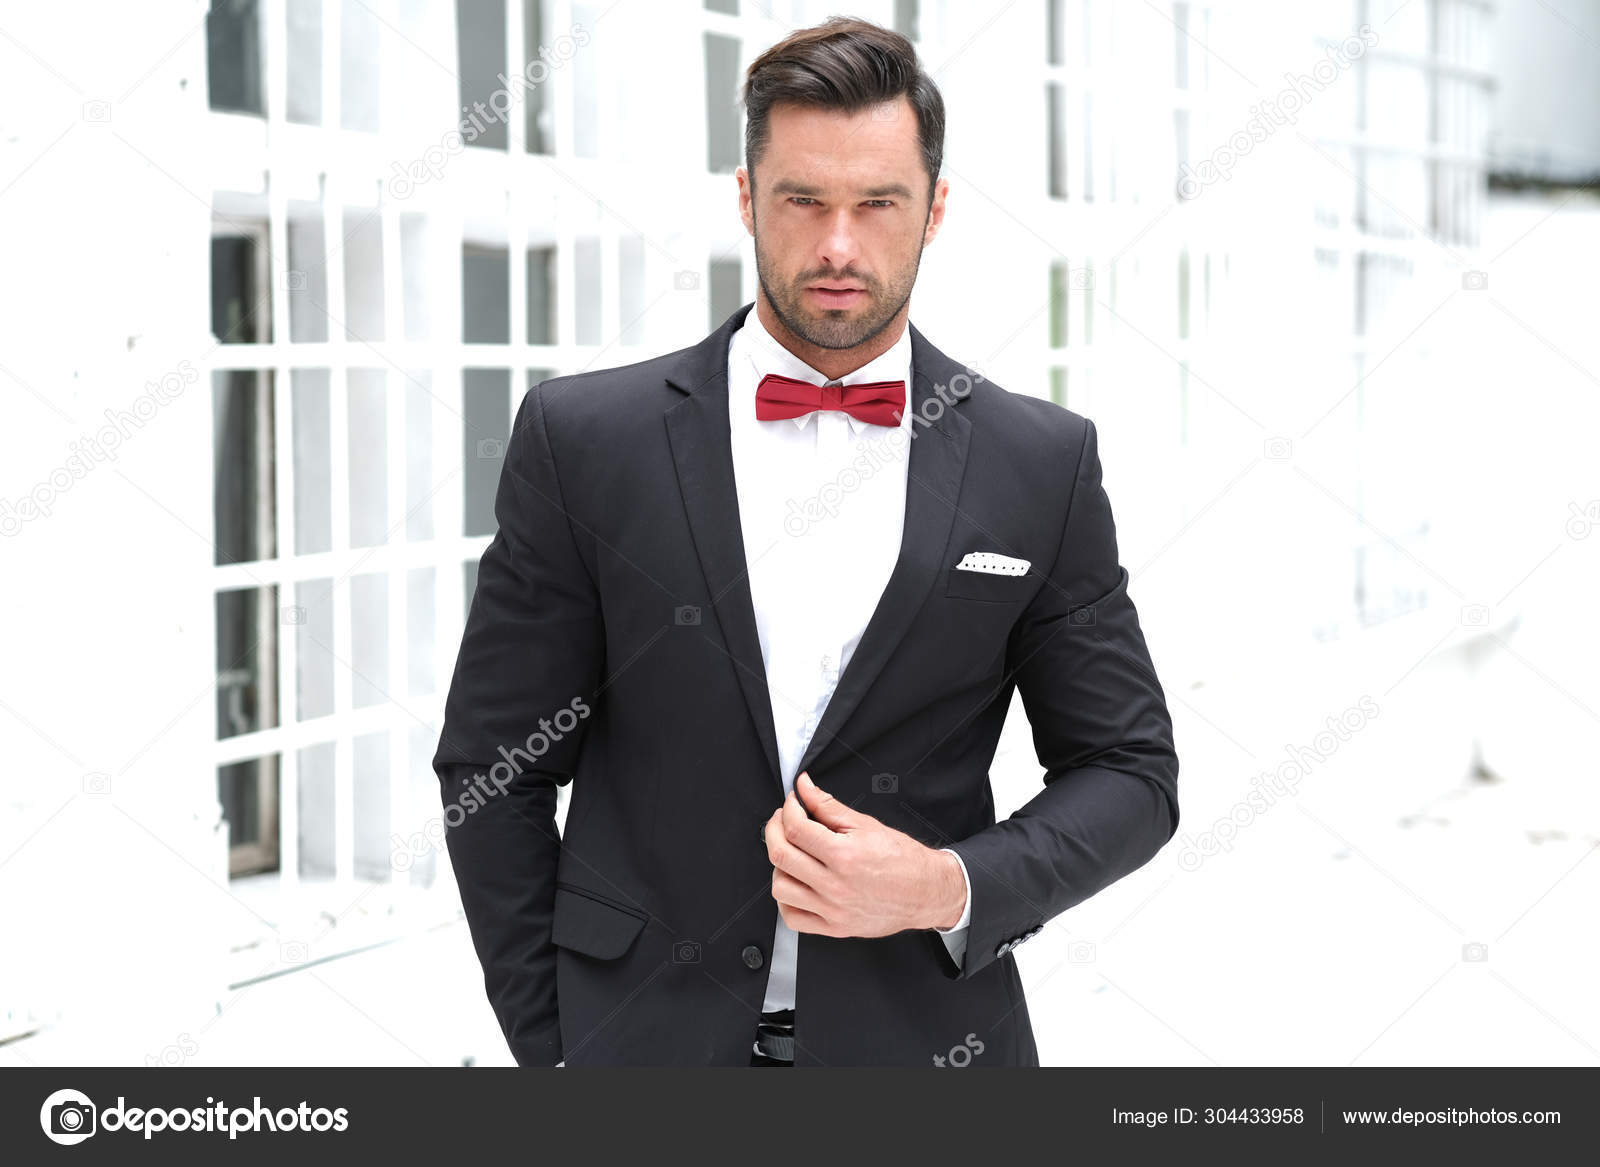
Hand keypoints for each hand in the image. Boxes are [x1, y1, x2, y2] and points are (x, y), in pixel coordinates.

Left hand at [762, 772, 966, 937]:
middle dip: (774, 830)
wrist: (926, 891)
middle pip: (781, 856)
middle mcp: (836, 885)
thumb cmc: (902, 859)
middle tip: (783, 820)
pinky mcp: (834, 928)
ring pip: (780, 888)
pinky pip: (792, 918)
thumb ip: (829, 806)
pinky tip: (796, 883)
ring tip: (792, 853)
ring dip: (779, 865)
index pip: (796, 829)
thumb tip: (804, 788)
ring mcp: (833, 910)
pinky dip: (785, 900)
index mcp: (845, 856)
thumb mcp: (866, 824)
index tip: (792, 803)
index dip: (788, 810)